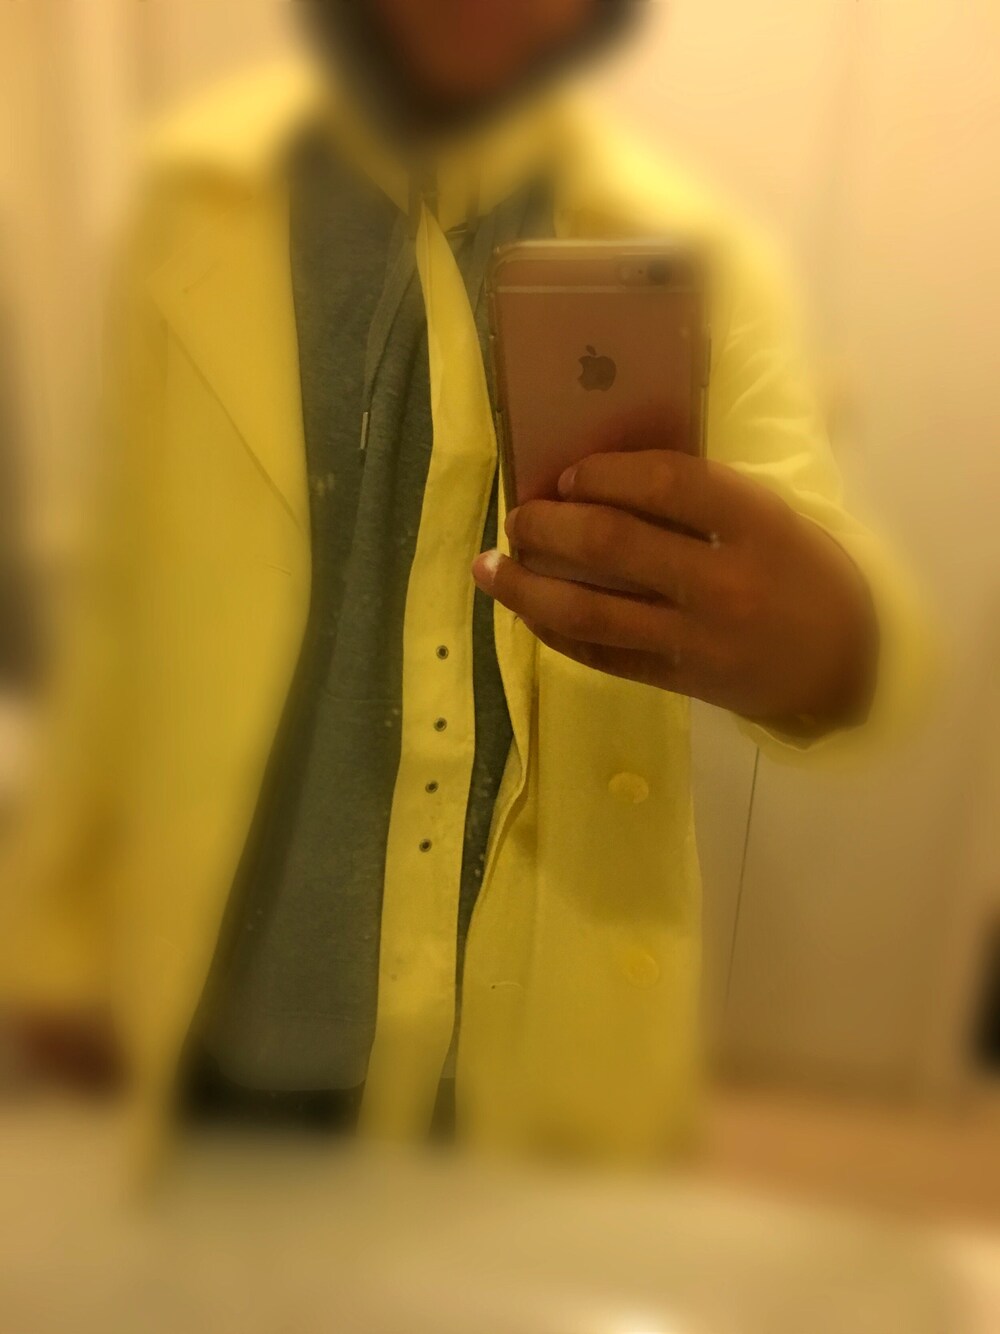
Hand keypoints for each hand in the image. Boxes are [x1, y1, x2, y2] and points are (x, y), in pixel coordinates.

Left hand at [472, 450, 874, 727]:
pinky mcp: (678, 681)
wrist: (850, 668)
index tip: (570, 473)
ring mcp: (695, 638)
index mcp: (755, 524)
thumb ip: (706, 495)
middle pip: (611, 547)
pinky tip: (526, 612)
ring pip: (589, 612)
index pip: (666, 483)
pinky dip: (554, 632)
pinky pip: (600, 656)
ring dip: (527, 586)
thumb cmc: (809, 575)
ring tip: (488, 567)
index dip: (606, 473)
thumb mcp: (776, 517)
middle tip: (519, 517)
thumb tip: (609, 473)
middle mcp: (721, 581)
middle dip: (549, 526)